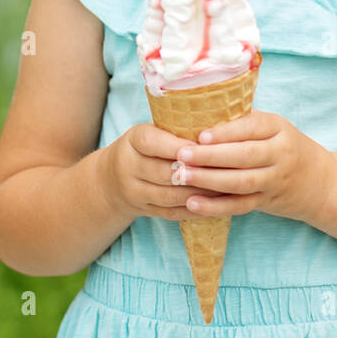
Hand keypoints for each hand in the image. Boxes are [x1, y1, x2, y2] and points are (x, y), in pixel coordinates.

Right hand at [100, 123, 230, 221]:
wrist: (112, 178)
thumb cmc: (145, 147)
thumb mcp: (152, 130)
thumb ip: (177, 128)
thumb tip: (218, 124)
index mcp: (133, 140)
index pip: (152, 142)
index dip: (178, 146)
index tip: (205, 146)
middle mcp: (128, 167)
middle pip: (163, 172)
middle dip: (195, 173)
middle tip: (224, 170)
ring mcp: (134, 192)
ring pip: (169, 196)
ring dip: (199, 193)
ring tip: (225, 188)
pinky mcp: (143, 211)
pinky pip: (171, 213)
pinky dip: (195, 209)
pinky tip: (215, 205)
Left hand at [168, 110, 335, 222]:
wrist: (319, 182)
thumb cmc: (285, 146)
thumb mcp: (273, 128)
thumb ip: (244, 123)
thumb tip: (197, 114)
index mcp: (279, 129)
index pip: (252, 128)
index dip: (226, 132)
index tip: (200, 135)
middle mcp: (280, 155)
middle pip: (245, 156)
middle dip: (211, 156)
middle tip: (182, 155)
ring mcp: (274, 181)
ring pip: (241, 182)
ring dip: (209, 180)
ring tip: (181, 176)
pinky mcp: (266, 202)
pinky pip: (239, 206)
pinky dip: (215, 207)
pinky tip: (193, 203)